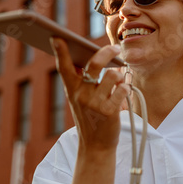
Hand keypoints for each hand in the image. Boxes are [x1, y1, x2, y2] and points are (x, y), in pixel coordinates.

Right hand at [50, 37, 129, 151]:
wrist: (96, 146)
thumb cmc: (91, 117)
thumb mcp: (81, 99)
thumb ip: (84, 81)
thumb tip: (95, 56)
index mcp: (72, 90)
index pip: (64, 67)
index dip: (60, 52)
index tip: (57, 37)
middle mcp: (81, 95)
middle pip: (95, 64)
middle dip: (107, 52)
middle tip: (115, 48)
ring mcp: (95, 103)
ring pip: (113, 75)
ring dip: (119, 76)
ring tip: (118, 84)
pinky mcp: (109, 111)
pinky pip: (122, 89)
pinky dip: (125, 88)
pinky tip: (123, 93)